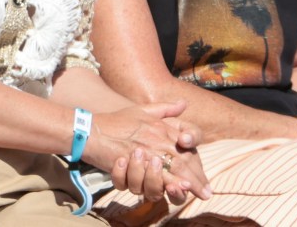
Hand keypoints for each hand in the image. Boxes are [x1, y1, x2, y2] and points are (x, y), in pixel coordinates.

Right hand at [89, 101, 210, 202]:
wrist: (90, 129)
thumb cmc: (116, 121)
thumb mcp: (142, 110)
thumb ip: (165, 109)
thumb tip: (184, 103)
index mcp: (161, 126)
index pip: (188, 144)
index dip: (197, 161)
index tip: (201, 174)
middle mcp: (157, 137)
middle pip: (185, 160)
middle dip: (197, 178)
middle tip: (205, 192)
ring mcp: (146, 150)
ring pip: (173, 170)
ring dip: (186, 184)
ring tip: (192, 192)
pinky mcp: (134, 162)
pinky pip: (154, 176)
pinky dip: (166, 183)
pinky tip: (174, 188)